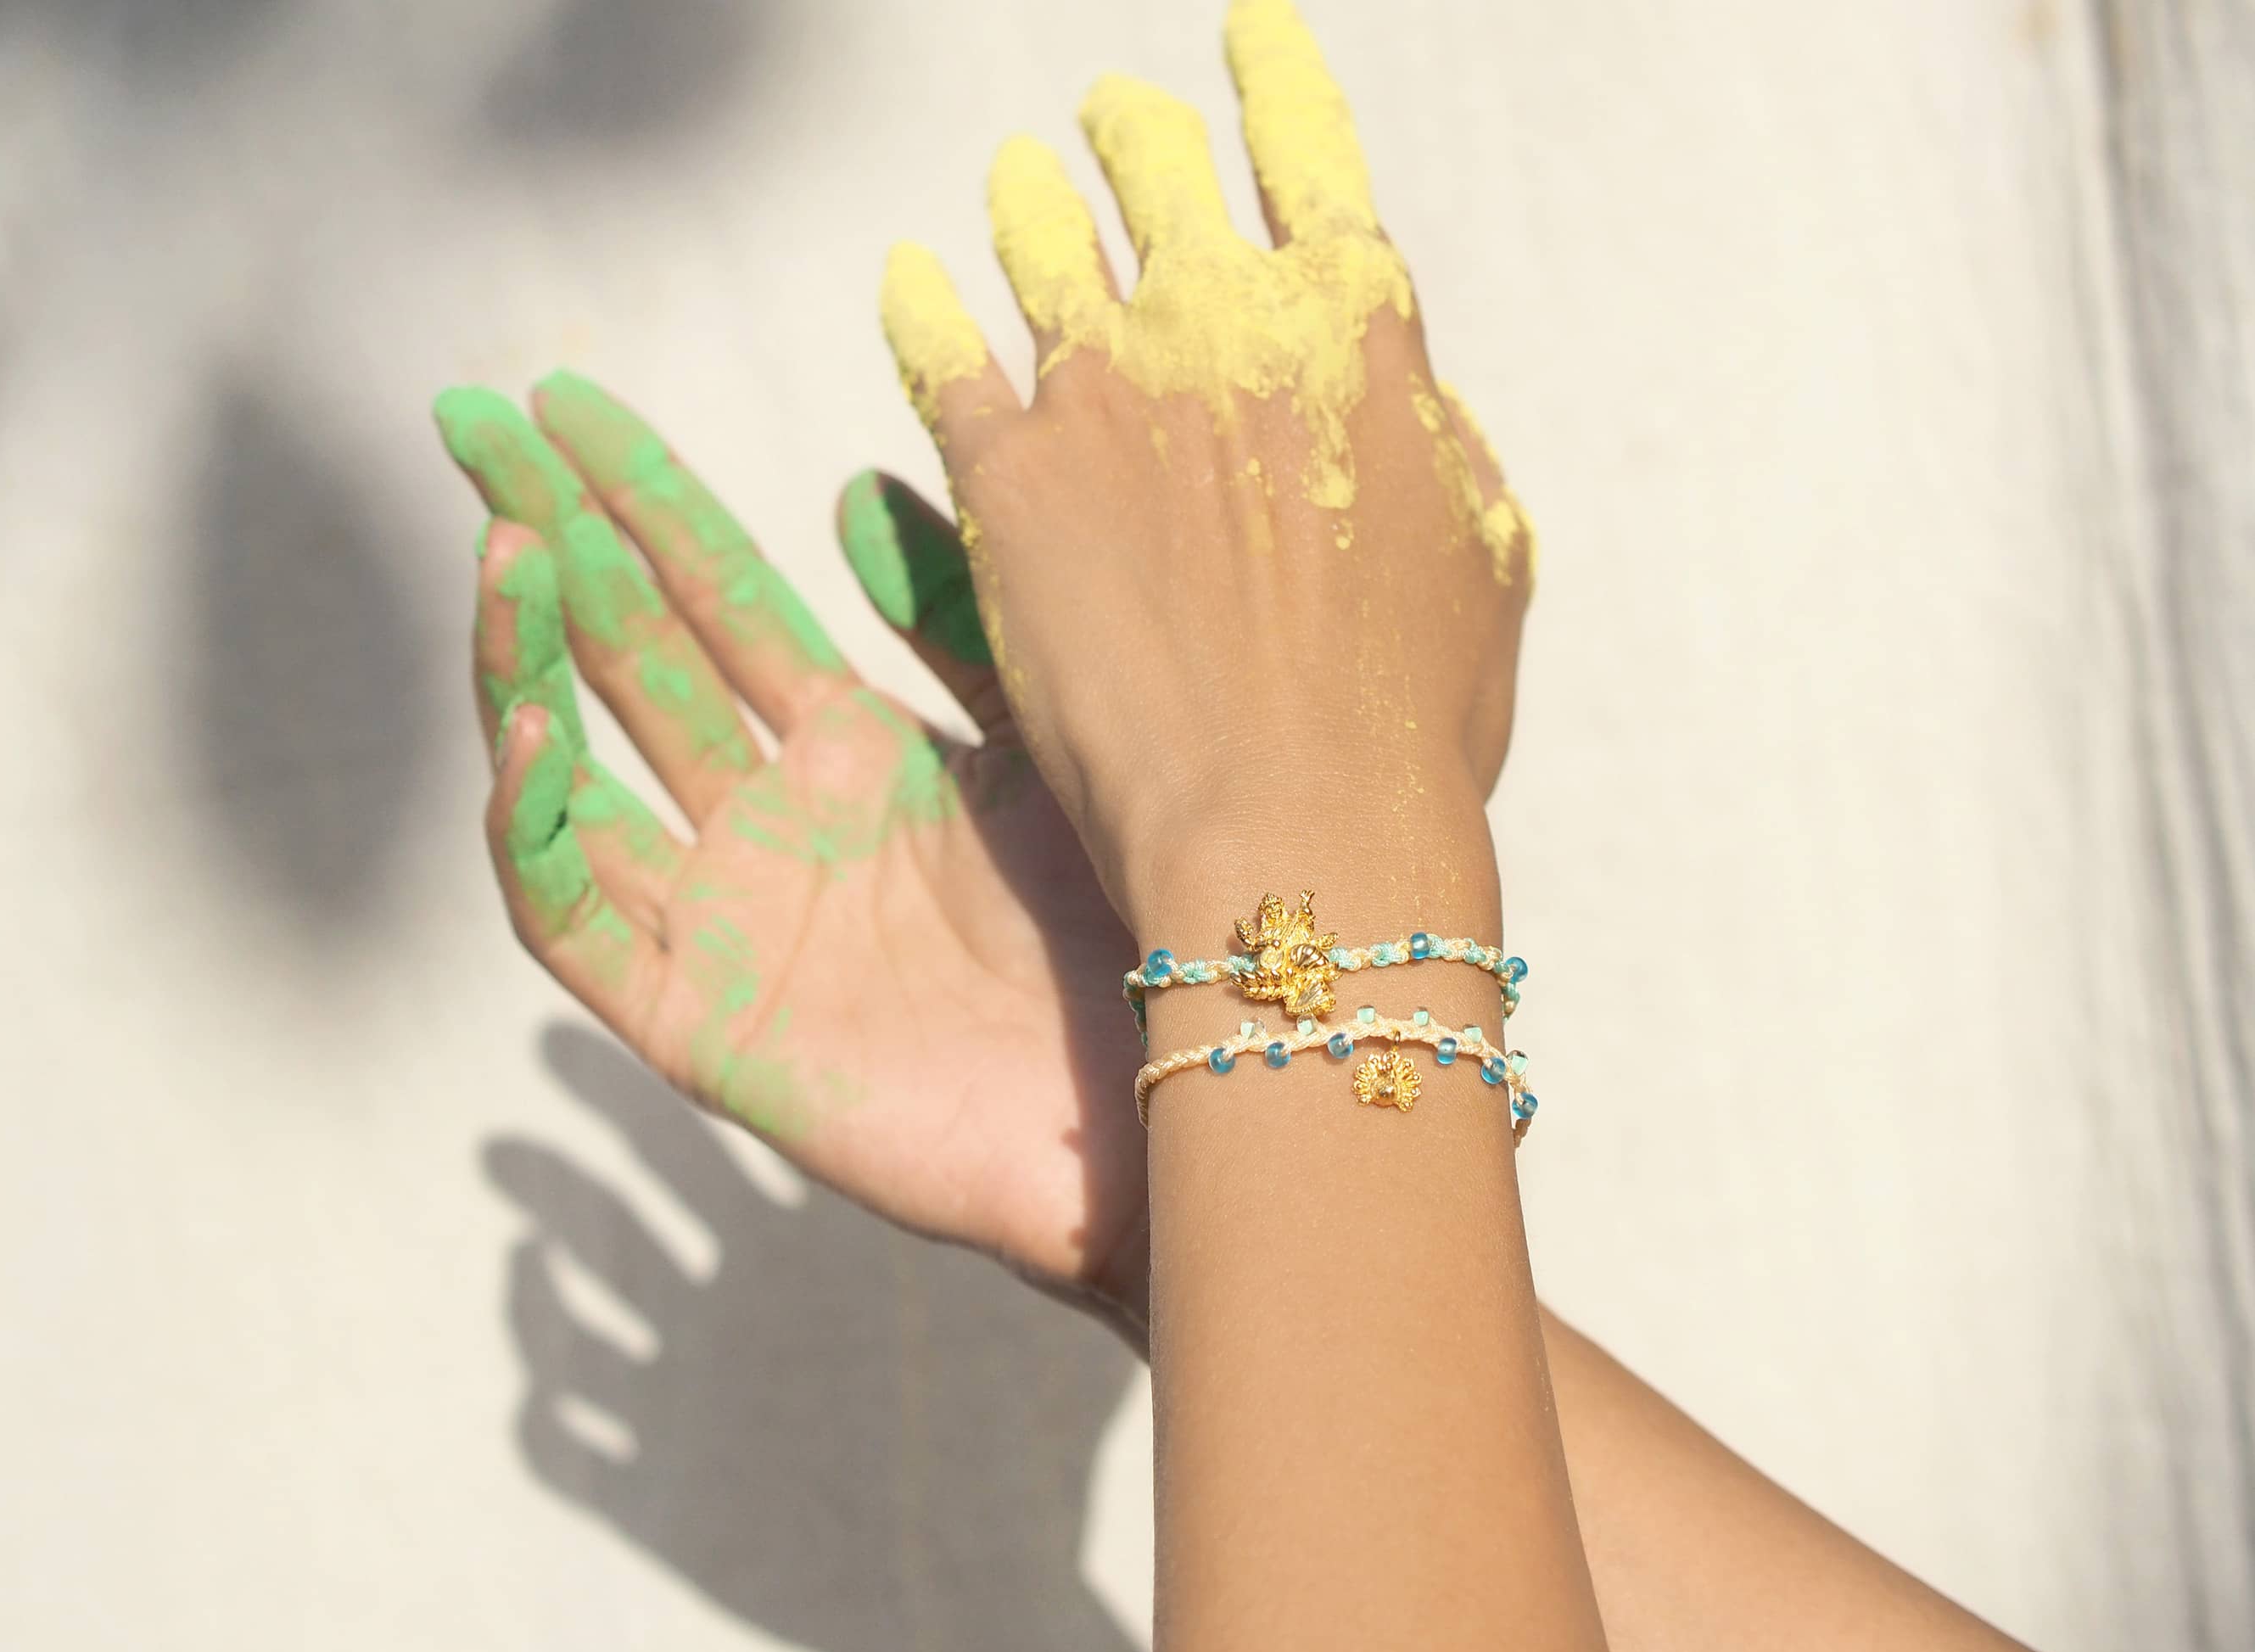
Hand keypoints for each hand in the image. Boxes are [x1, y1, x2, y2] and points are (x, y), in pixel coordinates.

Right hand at [435, 377, 1149, 1335]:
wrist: (1176, 1084)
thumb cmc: (1130, 924)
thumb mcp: (1041, 737)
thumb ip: (952, 621)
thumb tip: (850, 487)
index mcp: (847, 750)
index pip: (710, 596)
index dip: (635, 497)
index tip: (560, 400)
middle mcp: (769, 828)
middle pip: (625, 661)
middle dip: (547, 540)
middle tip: (470, 421)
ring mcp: (726, 926)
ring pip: (575, 782)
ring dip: (524, 667)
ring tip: (508, 550)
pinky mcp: (703, 1029)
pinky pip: (579, 926)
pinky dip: (538, 833)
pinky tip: (537, 733)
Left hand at [878, 0, 1533, 940]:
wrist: (1295, 829)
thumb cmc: (1413, 723)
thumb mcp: (1484, 565)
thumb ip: (1436, 445)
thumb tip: (1404, 385)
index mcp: (1358, 336)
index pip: (1311, 160)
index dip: (1275, 82)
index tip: (1247, 31)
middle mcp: (1227, 328)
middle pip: (1163, 178)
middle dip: (1136, 134)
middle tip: (1112, 115)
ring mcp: (1108, 391)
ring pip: (1044, 242)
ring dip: (1029, 198)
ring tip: (1013, 177)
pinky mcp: (1009, 475)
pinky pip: (943, 356)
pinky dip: (922, 307)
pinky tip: (909, 279)